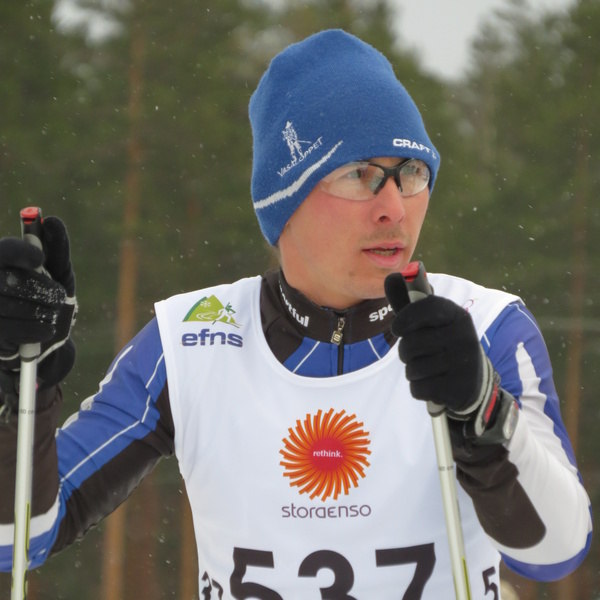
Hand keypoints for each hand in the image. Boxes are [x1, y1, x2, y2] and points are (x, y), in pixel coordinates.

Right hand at [0, 216, 76, 396]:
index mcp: (0, 263)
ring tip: (52, 314)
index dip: (20, 252)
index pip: (4, 251)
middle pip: (7, 280)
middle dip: (39, 289)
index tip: (39, 259)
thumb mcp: (57, 273)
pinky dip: (33, 330)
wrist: (45, 344)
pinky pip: (9, 331)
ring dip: (39, 311)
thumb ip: (56, 248)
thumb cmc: (48, 299)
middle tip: (58, 296)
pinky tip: (44, 330)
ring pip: (7, 306)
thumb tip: (52, 221)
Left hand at [385, 274, 515, 442]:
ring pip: (413, 369)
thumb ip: (407, 301)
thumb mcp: (430, 321)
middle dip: (406, 352)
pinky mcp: (459, 388)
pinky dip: (420, 388)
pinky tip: (433, 384)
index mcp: (456, 316)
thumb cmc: (442, 344)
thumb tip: (391, 276)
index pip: (424, 309)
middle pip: (410, 345)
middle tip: (418, 353)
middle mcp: (463, 337)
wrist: (472, 381)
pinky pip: (419, 388)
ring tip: (428, 368)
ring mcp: (463, 364)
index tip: (397, 329)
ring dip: (413, 371)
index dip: (403, 320)